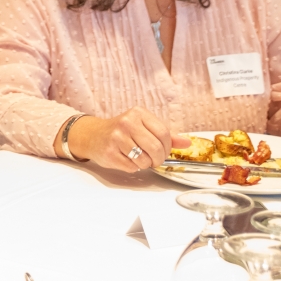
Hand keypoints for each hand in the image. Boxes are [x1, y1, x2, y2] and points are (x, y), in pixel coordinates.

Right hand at [64, 107, 190, 171]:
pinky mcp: (110, 152)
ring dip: (145, 164)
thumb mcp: (143, 127)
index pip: (164, 133)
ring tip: (137, 158)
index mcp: (138, 113)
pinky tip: (126, 159)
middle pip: (156, 148)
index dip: (167, 147)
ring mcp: (117, 137)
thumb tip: (187, 142)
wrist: (93, 136)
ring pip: (144, 160)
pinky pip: (131, 167)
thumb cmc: (121, 131)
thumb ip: (165, 135)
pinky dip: (132, 167)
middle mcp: (127, 123)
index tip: (163, 151)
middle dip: (158, 159)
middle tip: (153, 159)